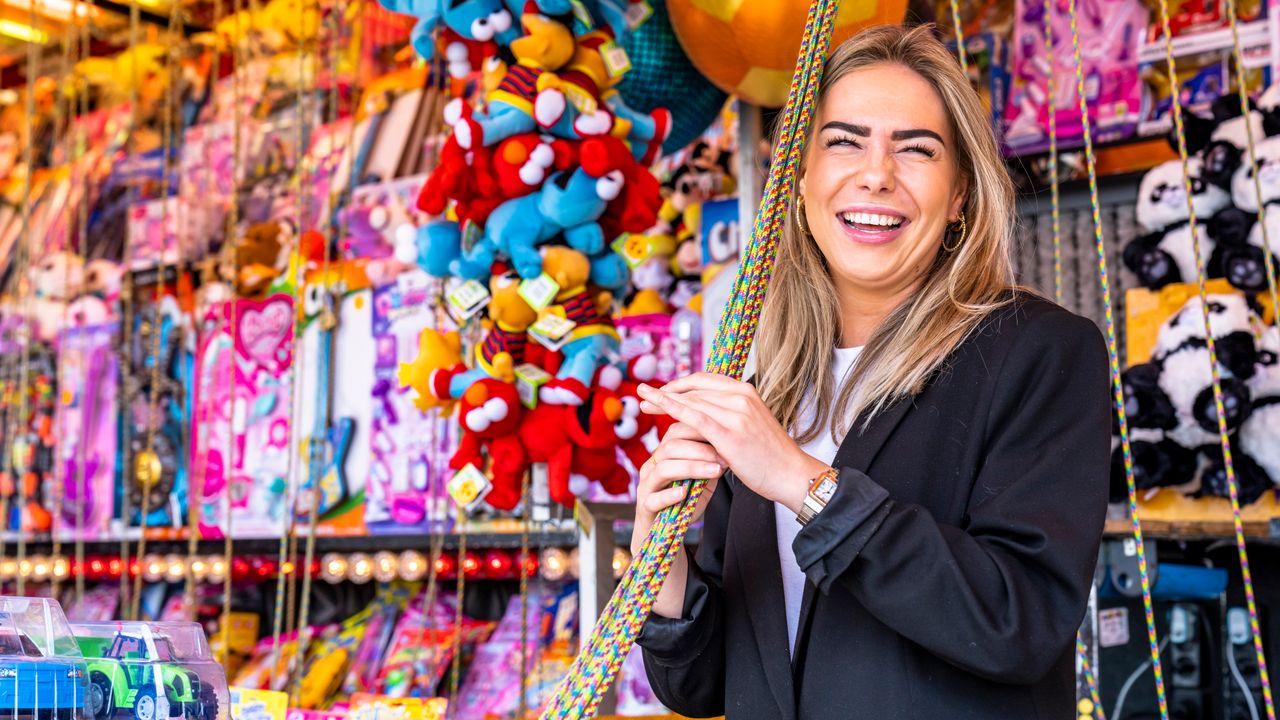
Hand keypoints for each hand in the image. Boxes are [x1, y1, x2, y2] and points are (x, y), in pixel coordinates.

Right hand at [633, 422, 724, 556]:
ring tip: (714, 471)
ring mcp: (646, 486)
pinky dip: (670, 494)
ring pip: (664, 469)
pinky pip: (654, 498)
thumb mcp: (701, 480)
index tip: (723, 438)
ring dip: (691, 468)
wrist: (664, 532)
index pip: (676, 432)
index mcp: (663, 455)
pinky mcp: (645, 507)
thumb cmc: (684, 501)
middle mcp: (652, 466)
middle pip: (670, 447)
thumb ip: (708, 464)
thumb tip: (727, 449)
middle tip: (722, 457)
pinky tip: (685, 492)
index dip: (699, 431)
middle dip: (699, 450)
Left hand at [637, 373, 829, 513]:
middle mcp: (741, 396)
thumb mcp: (750, 424)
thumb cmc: (771, 455)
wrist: (791, 474)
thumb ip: (729, 414)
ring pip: (692, 401)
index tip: (662, 391)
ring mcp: (735, 414)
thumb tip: (704, 414)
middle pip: (694, 388)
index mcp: (746, 391)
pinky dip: (672, 408)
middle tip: (644, 398)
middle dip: (666, 392)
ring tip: (643, 404)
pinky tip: (656, 407)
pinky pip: (694, 417)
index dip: (680, 384)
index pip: (705, 380)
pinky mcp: (729, 433)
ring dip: (663, 400)